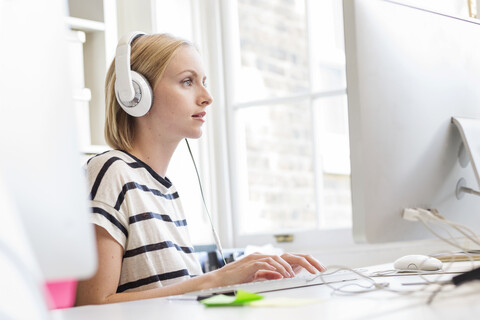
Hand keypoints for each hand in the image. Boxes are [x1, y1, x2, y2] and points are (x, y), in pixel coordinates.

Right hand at [208, 252, 325, 286]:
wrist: (220, 280)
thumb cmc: (238, 279)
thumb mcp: (259, 277)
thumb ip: (271, 274)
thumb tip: (285, 275)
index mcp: (268, 258)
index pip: (291, 258)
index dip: (306, 262)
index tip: (319, 269)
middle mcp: (264, 255)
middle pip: (290, 255)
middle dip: (307, 262)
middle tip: (319, 269)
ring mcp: (258, 258)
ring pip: (279, 258)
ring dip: (290, 267)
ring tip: (297, 276)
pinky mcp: (251, 263)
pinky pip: (267, 264)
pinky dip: (277, 269)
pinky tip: (284, 275)